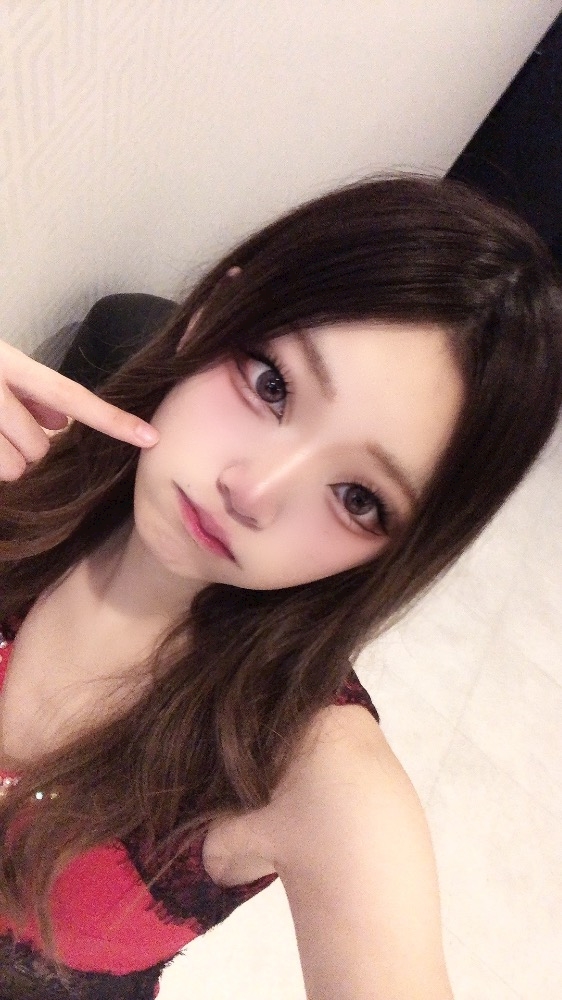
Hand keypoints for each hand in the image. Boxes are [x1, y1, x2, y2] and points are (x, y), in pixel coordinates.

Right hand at [0, 339, 158, 480]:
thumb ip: (32, 394)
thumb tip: (62, 423)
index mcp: (12, 364)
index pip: (71, 395)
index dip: (112, 419)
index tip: (150, 436)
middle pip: (42, 445)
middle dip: (27, 446)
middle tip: (4, 430)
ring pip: (16, 465)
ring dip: (6, 458)